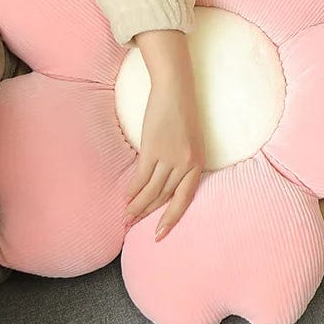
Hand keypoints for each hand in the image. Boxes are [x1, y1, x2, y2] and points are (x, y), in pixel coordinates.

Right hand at [123, 31, 205, 241]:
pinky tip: (125, 197)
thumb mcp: (190, 142)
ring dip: (137, 206)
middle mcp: (186, 164)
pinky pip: (141, 178)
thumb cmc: (182, 114)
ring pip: (151, 191)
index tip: (160, 233)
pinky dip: (132, 190)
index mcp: (198, 163)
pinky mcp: (153, 149)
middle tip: (134, 226)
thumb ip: (182, 162)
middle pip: (165, 198)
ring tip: (126, 216)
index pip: (185, 198)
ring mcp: (170, 157)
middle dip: (149, 214)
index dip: (172, 218)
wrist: (176, 90)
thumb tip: (166, 181)